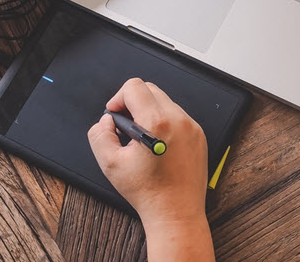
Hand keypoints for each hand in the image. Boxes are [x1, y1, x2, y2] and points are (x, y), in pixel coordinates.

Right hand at [87, 78, 214, 261]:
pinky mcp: (199, 135)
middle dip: (133, 103)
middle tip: (126, 127)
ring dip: (150, 112)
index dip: (118, 98)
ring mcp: (192, 127)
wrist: (176, 212)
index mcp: (156, 123)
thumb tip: (107, 120)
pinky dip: (165, 123)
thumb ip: (99, 135)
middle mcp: (178, 120)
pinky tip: (158, 145)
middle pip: (150, 89)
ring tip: (142, 139)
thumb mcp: (110, 164)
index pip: (134, 87)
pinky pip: (178, 116)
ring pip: (165, 102)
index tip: (115, 115)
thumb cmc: (147, 192)